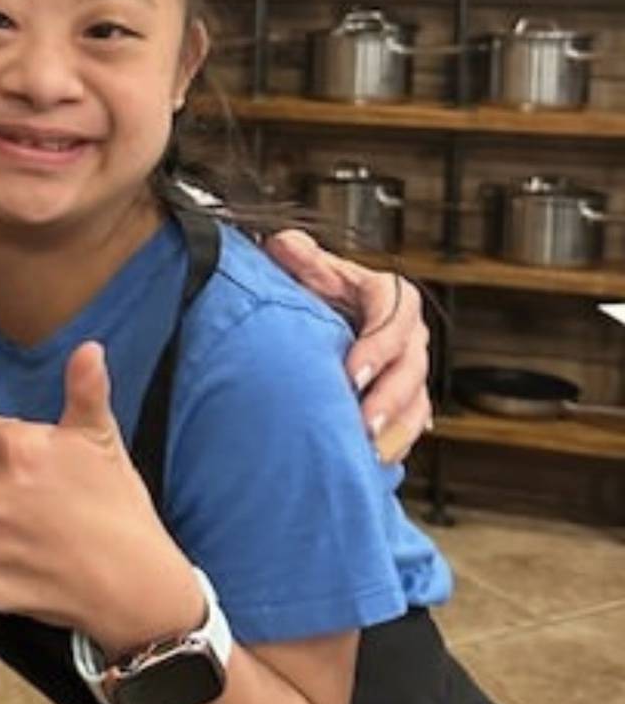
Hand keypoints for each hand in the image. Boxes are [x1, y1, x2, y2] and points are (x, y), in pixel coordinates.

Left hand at [0, 342, 199, 655]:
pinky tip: (45, 568)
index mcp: (15, 450)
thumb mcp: (104, 440)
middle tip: (51, 502)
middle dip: (7, 488)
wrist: (138, 586)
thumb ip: (85, 389)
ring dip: (7, 531)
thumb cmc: (121, 510)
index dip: (1, 447)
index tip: (31, 463)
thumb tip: (88, 349)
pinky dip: (10, 573)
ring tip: (53, 536)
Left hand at [264, 230, 431, 462]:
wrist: (316, 312)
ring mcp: (409, 366)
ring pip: (417, 399)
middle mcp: (406, 331)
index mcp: (388, 294)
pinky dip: (397, 442)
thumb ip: (298, 255)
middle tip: (364, 423)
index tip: (352, 373)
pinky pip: (412, 423)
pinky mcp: (404, 396)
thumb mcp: (304, 264)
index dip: (378, 346)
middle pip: (412, 366)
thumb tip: (286, 245)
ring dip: (397, 428)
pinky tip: (376, 458)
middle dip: (389, 397)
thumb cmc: (312, 287)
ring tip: (370, 449)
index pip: (395, 316)